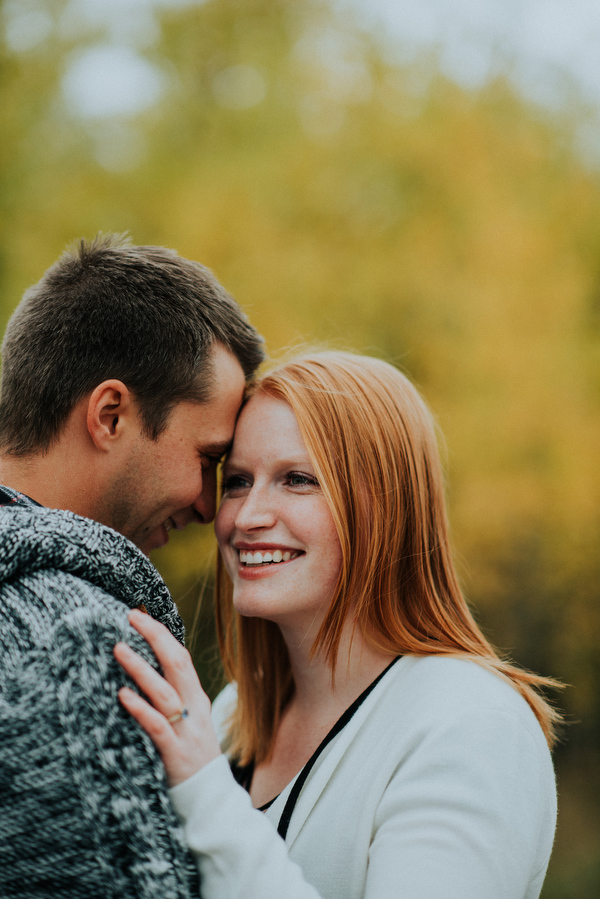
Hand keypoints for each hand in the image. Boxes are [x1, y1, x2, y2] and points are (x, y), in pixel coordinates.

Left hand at [114, 609, 221, 786]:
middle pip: (177, 664)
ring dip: (141, 669)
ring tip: (119, 649)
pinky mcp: (176, 755)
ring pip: (165, 692)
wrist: (212, 804)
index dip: (161, 634)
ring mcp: (187, 732)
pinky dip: (141, 709)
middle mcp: (194, 710)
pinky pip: (158, 727)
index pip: (181, 657)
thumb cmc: (190, 760)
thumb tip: (142, 672)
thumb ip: (171, 699)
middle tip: (130, 618)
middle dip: (154, 637)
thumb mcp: (187, 723)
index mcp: (196, 699)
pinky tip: (123, 697)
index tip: (139, 614)